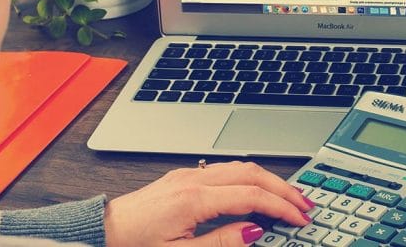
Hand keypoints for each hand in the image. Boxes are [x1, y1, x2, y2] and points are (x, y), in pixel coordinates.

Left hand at [104, 161, 314, 246]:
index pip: (252, 196)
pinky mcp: (184, 176)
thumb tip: (254, 231)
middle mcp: (194, 179)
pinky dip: (251, 177)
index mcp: (194, 199)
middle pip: (253, 174)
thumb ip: (221, 242)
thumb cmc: (133, 245)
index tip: (299, 218)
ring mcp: (189, 174)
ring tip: (288, 196)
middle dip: (284, 188)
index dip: (281, 207)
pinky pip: (227, 169)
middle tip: (304, 204)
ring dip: (269, 180)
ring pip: (242, 166)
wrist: (101, 232)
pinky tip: (258, 189)